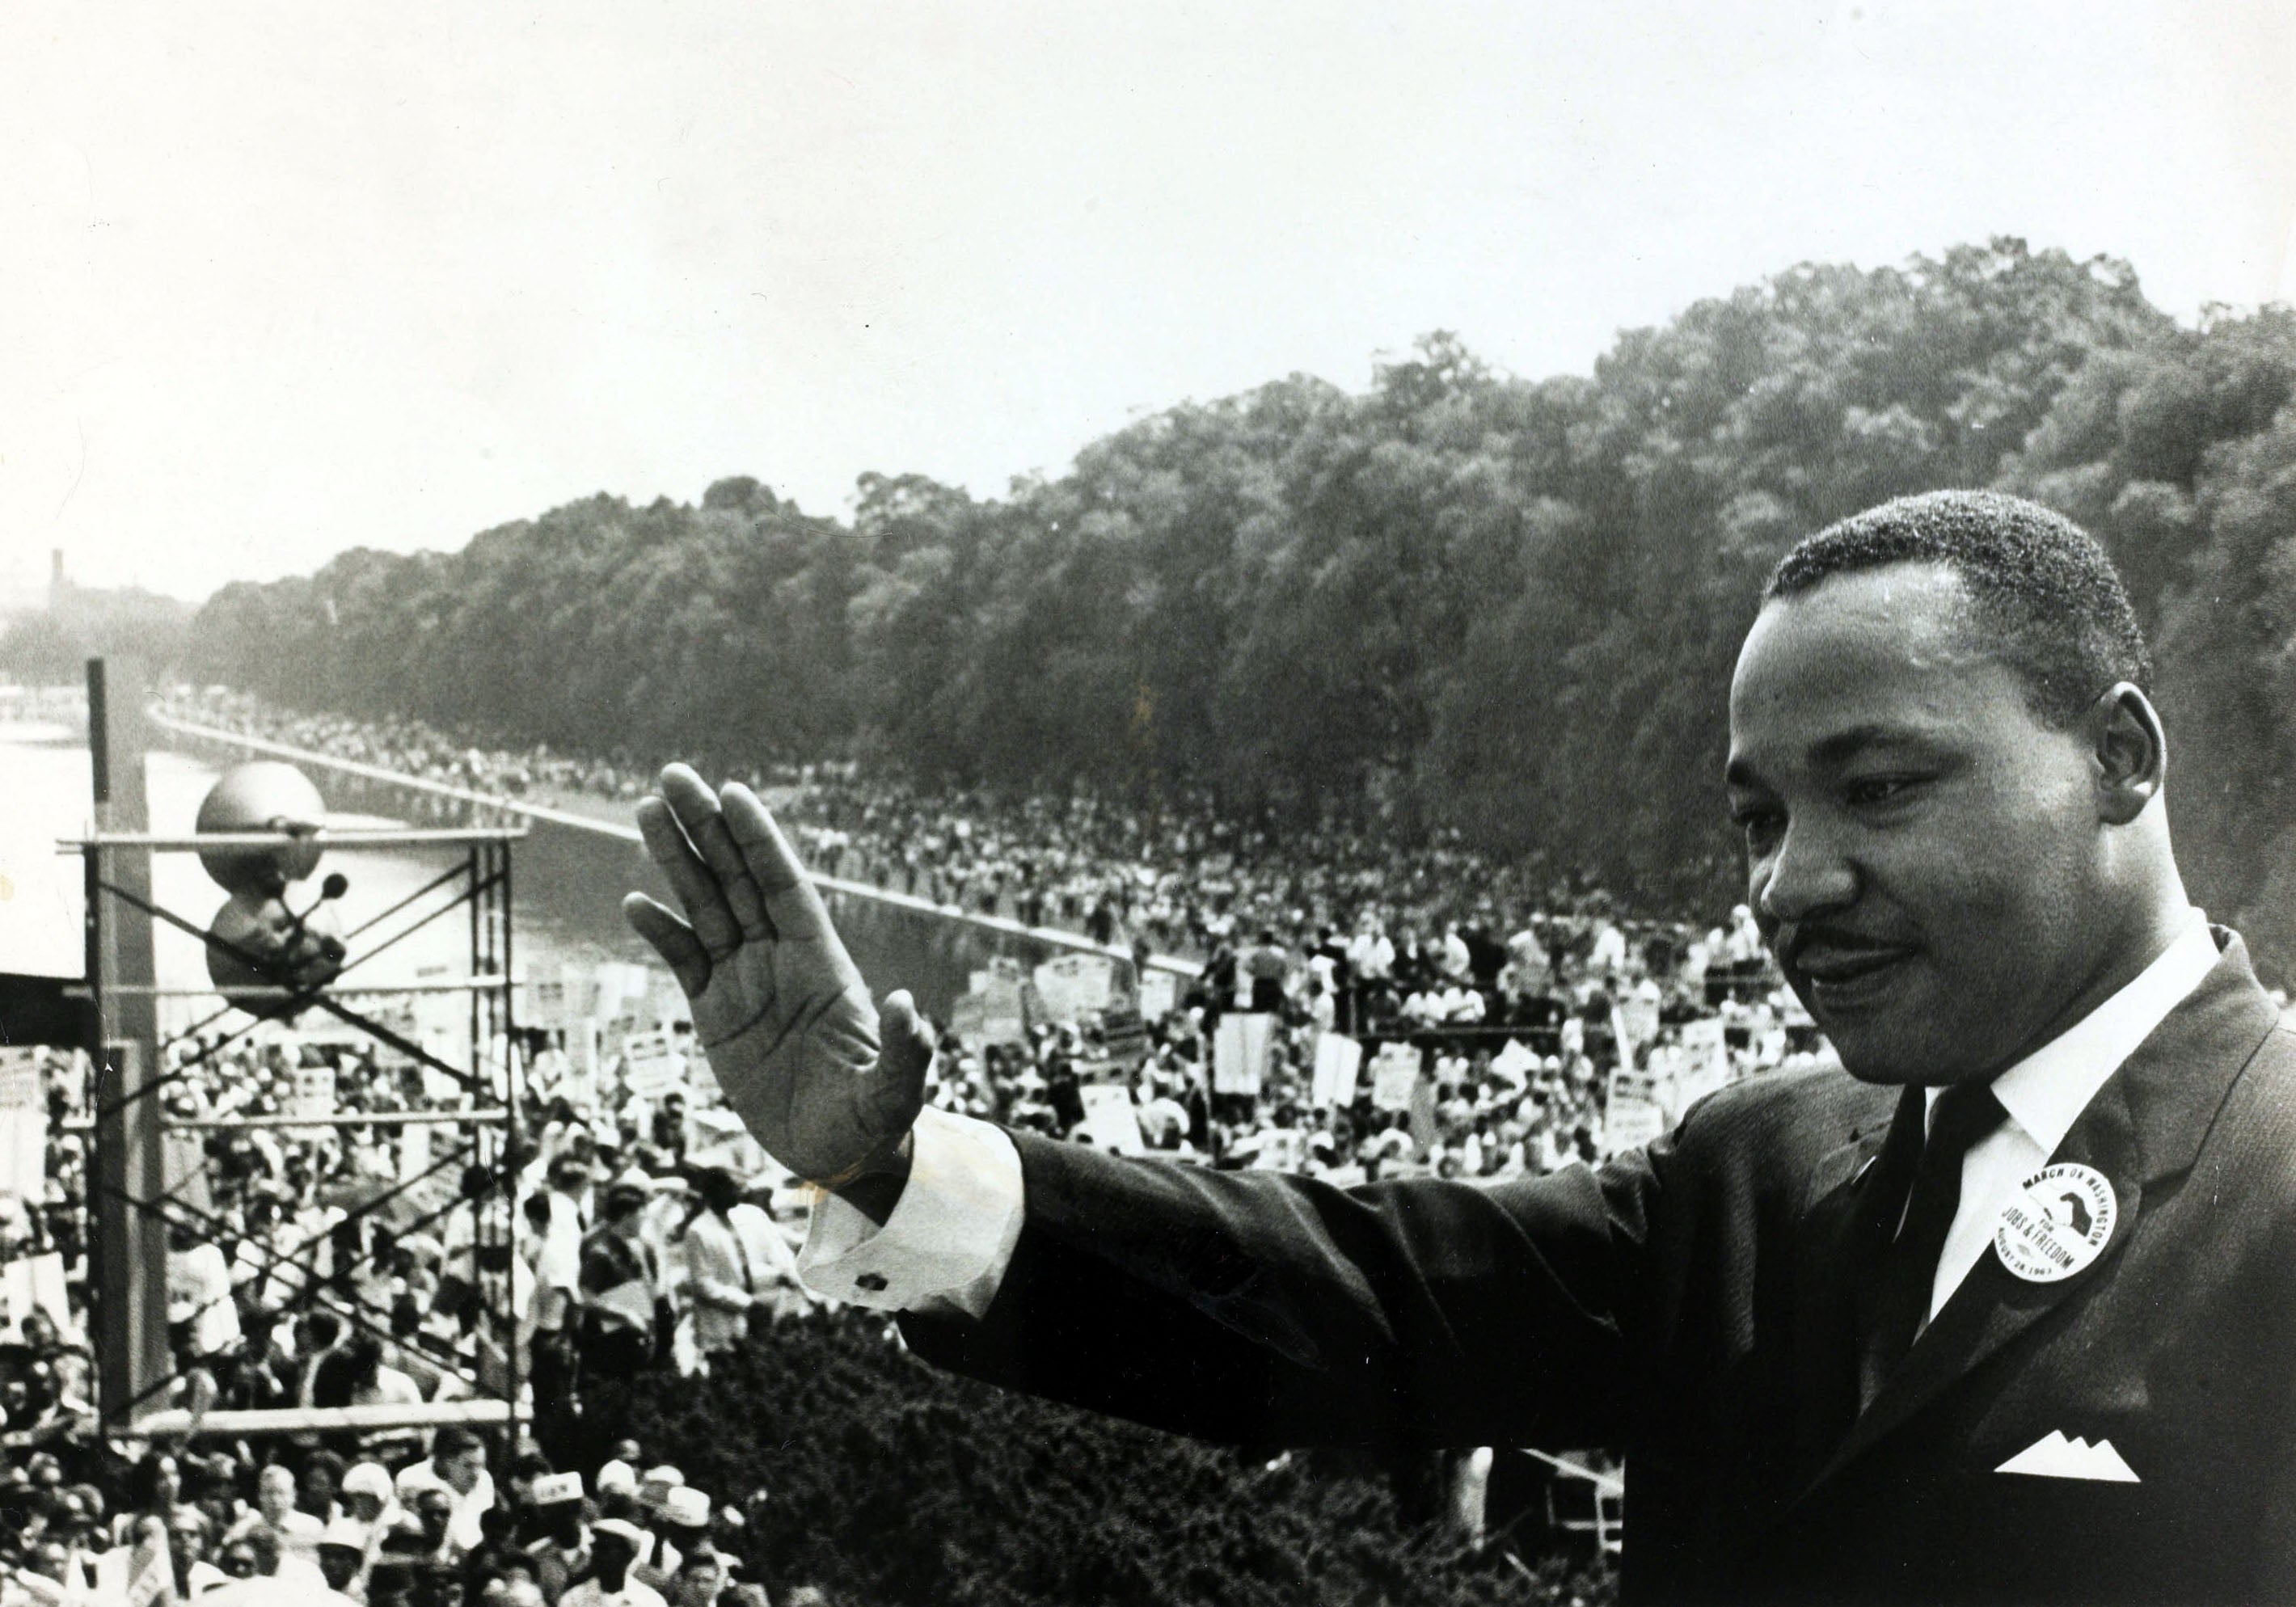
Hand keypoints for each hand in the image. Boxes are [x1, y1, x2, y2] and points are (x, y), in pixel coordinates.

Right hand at [622, 765, 932, 1196]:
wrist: (840, 1153)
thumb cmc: (873, 1118)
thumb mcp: (895, 1090)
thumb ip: (905, 1049)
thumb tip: (905, 1005)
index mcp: (822, 964)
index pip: (784, 887)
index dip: (760, 841)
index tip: (734, 793)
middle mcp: (780, 960)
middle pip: (737, 879)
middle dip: (708, 827)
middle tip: (674, 775)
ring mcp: (745, 982)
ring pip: (705, 906)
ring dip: (677, 860)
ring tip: (647, 810)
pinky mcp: (715, 1014)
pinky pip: (684, 961)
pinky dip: (660, 932)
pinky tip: (635, 901)